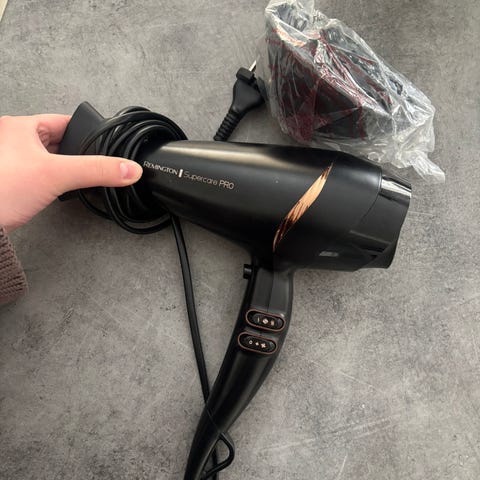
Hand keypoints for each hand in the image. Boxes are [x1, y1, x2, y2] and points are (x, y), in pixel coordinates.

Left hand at [0, 114, 142, 232]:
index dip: (88, 132)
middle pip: (60, 141)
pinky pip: (41, 176)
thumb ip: (96, 170)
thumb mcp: (56, 174)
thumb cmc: (1, 191)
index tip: (106, 144)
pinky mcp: (11, 182)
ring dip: (65, 169)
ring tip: (75, 179)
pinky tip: (58, 191)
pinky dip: (53, 182)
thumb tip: (130, 169)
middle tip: (92, 165)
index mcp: (20, 126)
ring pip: (50, 160)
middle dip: (78, 154)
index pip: (65, 122)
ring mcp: (11, 162)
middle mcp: (13, 139)